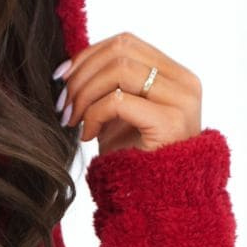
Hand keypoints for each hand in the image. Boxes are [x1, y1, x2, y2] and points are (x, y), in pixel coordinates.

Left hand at [54, 31, 201, 154]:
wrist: (157, 203)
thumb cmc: (135, 161)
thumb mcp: (118, 116)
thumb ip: (107, 86)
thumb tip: (68, 67)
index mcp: (175, 75)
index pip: (126, 42)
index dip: (88, 55)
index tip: (62, 78)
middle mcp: (185, 82)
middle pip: (121, 50)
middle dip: (82, 75)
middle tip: (63, 104)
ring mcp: (182, 100)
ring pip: (119, 69)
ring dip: (85, 93)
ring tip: (72, 120)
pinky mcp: (171, 121)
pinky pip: (118, 101)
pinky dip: (93, 115)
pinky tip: (87, 136)